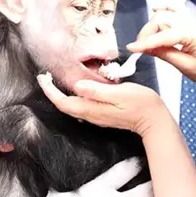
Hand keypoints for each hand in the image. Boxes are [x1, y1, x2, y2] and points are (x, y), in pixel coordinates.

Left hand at [37, 72, 169, 135]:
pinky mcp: (102, 114)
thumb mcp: (119, 93)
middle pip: (64, 106)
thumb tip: (77, 87)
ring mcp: (96, 116)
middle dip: (52, 92)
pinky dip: (72, 97)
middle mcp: (91, 115)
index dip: (50, 91)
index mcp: (92, 109)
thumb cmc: (139, 103)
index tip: (42, 78)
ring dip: (61, 95)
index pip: (63, 102)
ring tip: (55, 82)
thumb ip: (97, 91)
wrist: (153, 119)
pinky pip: (81, 106)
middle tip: (45, 77)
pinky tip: (75, 89)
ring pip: (72, 107)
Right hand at [128, 8, 195, 85]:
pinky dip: (163, 8)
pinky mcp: (189, 19)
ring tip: (148, 41)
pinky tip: (155, 10)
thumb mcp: (186, 66)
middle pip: (159, 20)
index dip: (145, 43)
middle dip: (147, 34)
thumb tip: (146, 49)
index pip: (162, 36)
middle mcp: (190, 21)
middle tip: (141, 49)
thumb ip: (165, 54)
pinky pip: (174, 7)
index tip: (131, 48)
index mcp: (191, 33)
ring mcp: (190, 18)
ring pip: (163, 14)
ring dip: (152, 26)